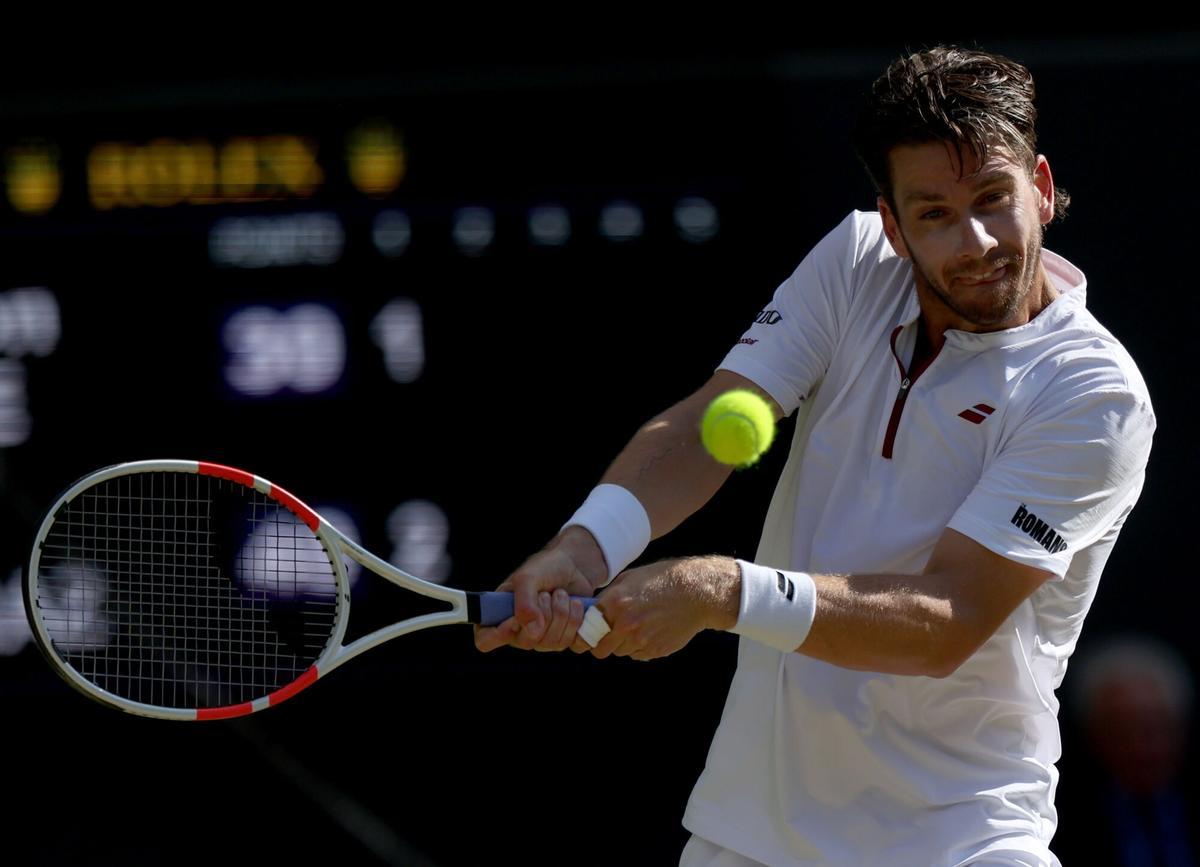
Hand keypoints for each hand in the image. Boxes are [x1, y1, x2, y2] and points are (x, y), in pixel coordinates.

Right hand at [474, 526, 607, 652]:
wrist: (574, 565)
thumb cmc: (545, 568)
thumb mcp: (528, 577)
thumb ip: (524, 603)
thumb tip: (533, 632)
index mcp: (501, 615)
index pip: (485, 639)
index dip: (497, 635)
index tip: (514, 620)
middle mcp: (519, 631)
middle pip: (526, 642)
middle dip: (542, 613)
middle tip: (546, 593)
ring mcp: (542, 637)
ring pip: (552, 642)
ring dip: (562, 612)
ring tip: (561, 594)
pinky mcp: (565, 637)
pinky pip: (572, 642)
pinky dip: (577, 619)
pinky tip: (575, 604)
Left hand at [589, 556, 738, 661]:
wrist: (695, 592)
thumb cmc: (661, 580)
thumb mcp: (629, 579)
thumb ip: (608, 597)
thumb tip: (590, 611)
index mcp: (614, 603)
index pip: (586, 630)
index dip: (585, 633)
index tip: (587, 634)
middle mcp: (625, 624)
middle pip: (599, 649)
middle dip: (602, 643)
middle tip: (609, 635)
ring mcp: (640, 640)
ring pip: (619, 652)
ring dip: (622, 644)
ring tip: (637, 627)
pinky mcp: (654, 650)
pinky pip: (637, 655)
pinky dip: (639, 647)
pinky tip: (650, 631)